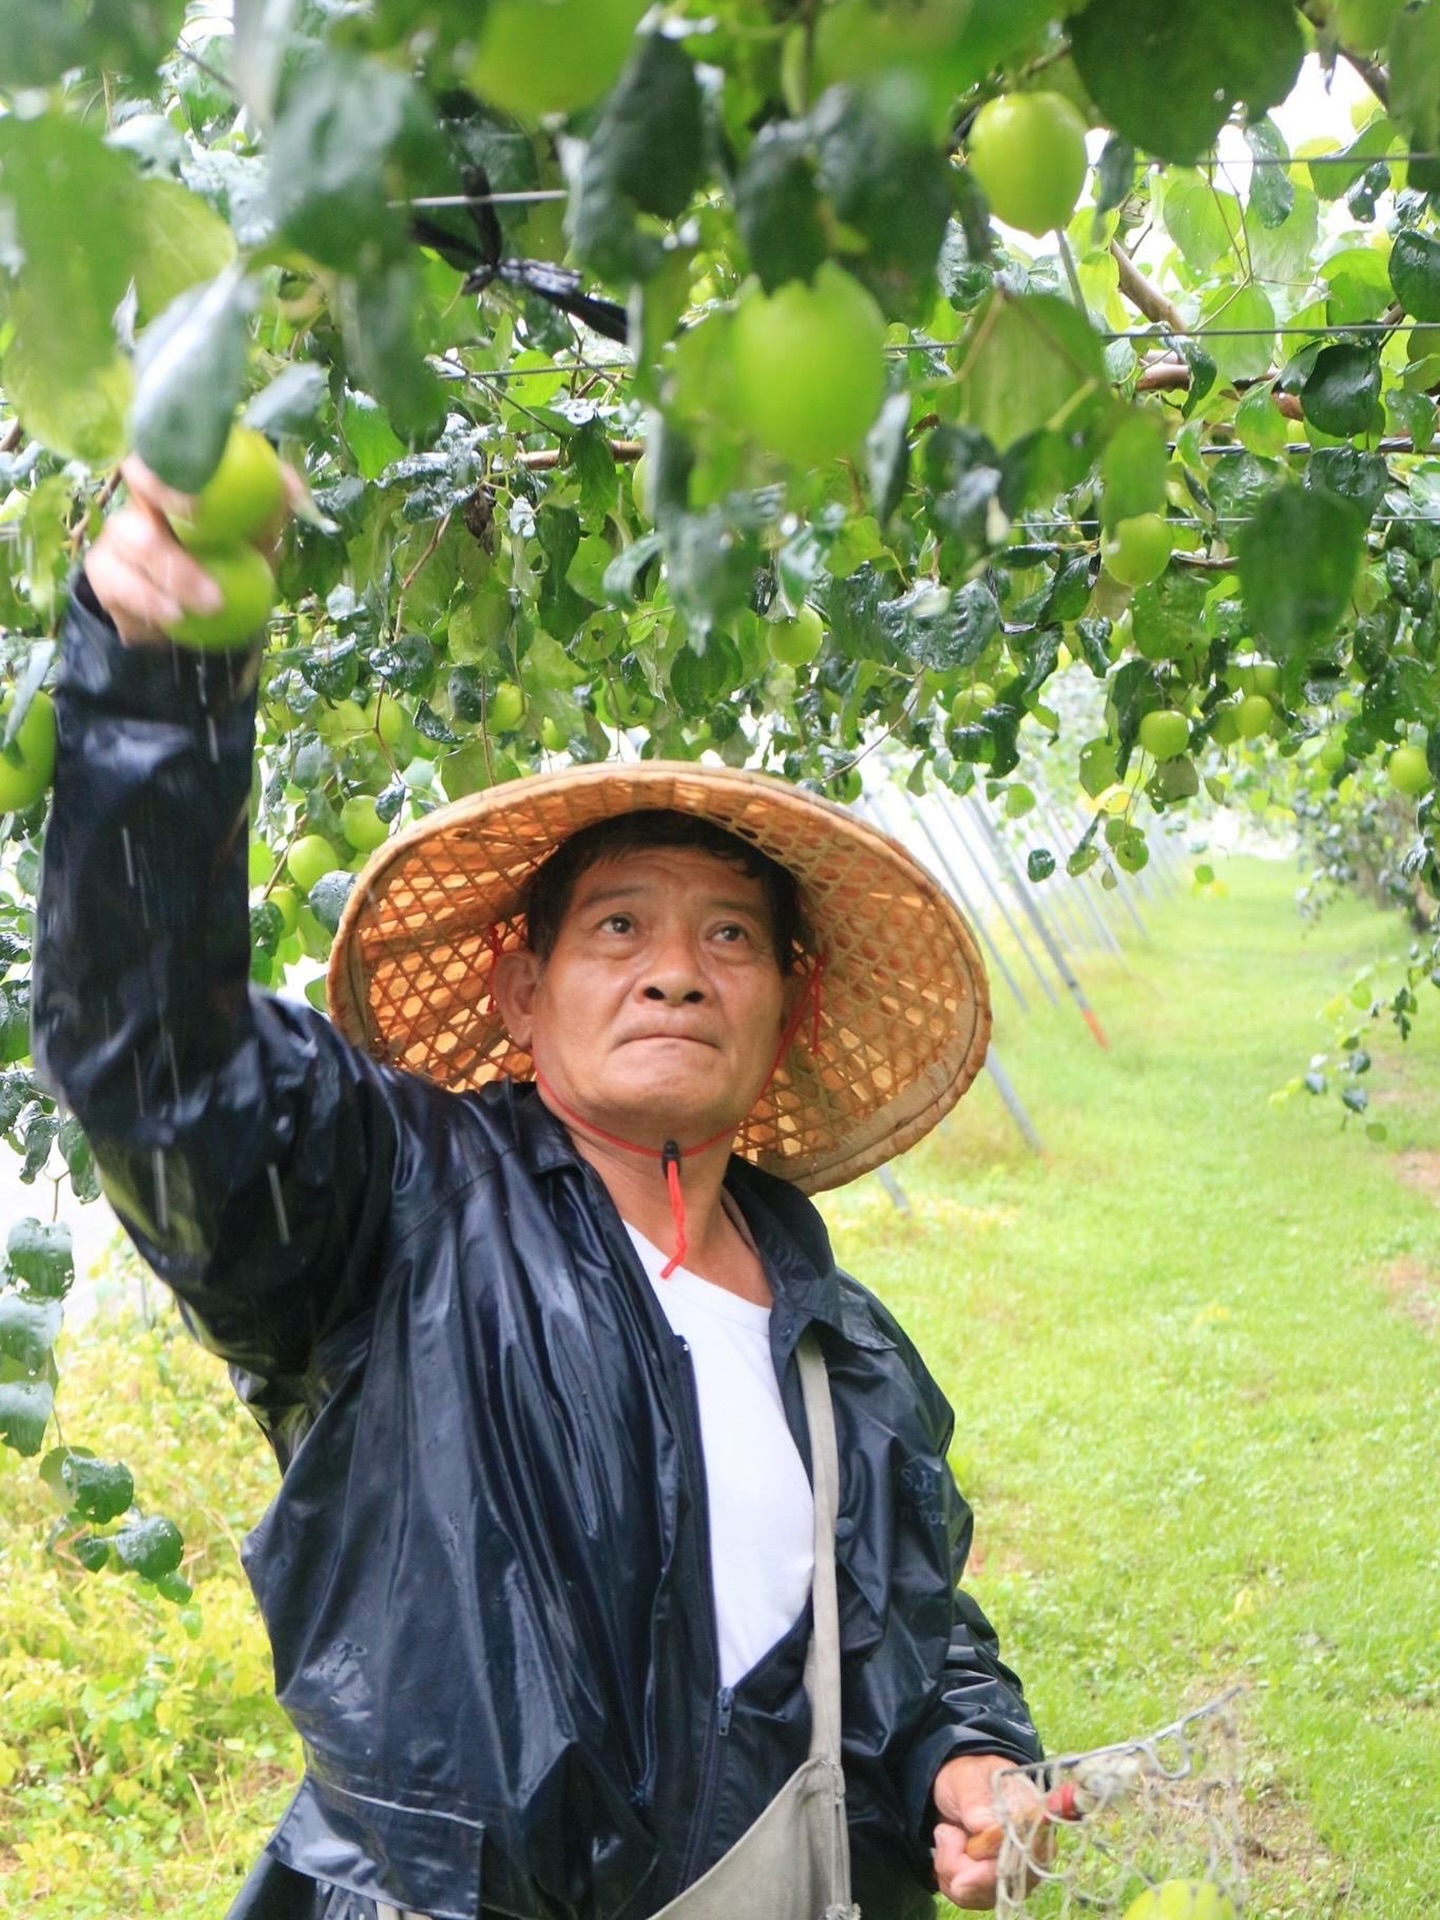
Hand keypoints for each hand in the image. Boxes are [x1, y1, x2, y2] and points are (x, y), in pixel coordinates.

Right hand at [84, 454, 300, 646]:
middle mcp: (146, 496)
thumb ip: (274, 511)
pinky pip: (121, 581)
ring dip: (174, 568)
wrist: (194, 623)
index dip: (191, 451)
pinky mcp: (104, 572)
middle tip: (199, 513)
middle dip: (164, 486)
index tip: (217, 478)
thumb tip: (295, 488)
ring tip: (213, 602)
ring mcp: (119, 531)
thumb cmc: (230, 567)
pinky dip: (150, 599)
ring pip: (132, 534)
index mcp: (182, 481)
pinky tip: (176, 616)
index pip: (178, 445)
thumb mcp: (259, 542)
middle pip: (138, 471)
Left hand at [931, 1752, 1043, 1910]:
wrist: (958, 1787)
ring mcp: (1013, 1873)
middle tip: (944, 1833)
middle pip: (1003, 1885)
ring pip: (981, 1895)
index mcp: (1031, 1821)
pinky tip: (948, 1850)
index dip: (994, 1871)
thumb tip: (986, 1827)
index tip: (965, 1871)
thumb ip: (976, 1802)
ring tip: (947, 1833)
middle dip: (964, 1870)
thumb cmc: (967, 1777)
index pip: (1025, 1858)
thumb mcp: (966, 1779)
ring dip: (952, 1868)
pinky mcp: (994, 1886)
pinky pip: (969, 1898)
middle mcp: (1030, 1853)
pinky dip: (949, 1878)